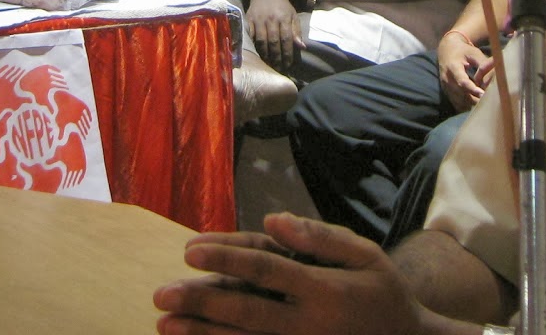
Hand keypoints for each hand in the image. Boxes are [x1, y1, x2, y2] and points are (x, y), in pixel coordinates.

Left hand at [154, 213, 429, 334]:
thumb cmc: (384, 294)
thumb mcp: (365, 255)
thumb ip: (319, 237)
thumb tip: (273, 221)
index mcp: (325, 289)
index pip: (265, 269)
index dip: (226, 257)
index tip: (188, 249)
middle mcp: (309, 324)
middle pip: (245, 312)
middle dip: (201, 302)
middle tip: (161, 294)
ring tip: (165, 324)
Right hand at [246, 0, 303, 70]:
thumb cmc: (282, 4)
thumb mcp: (292, 15)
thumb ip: (296, 31)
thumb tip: (302, 47)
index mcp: (284, 18)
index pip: (287, 39)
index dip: (287, 54)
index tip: (288, 65)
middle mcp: (271, 19)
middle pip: (274, 42)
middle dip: (276, 57)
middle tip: (278, 68)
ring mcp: (259, 19)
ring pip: (261, 41)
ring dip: (265, 54)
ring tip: (269, 64)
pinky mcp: (249, 19)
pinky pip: (250, 35)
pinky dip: (254, 45)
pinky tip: (257, 53)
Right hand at [438, 34, 491, 111]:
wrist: (446, 50)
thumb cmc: (463, 51)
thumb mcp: (474, 53)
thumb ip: (483, 64)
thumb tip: (494, 76)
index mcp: (453, 67)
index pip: (462, 81)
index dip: (472, 89)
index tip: (483, 94)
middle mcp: (447, 79)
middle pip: (461, 94)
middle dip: (475, 99)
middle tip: (489, 101)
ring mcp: (445, 87)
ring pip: (459, 101)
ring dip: (472, 103)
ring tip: (485, 103)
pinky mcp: (446, 92)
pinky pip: (457, 103)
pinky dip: (467, 105)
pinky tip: (476, 102)